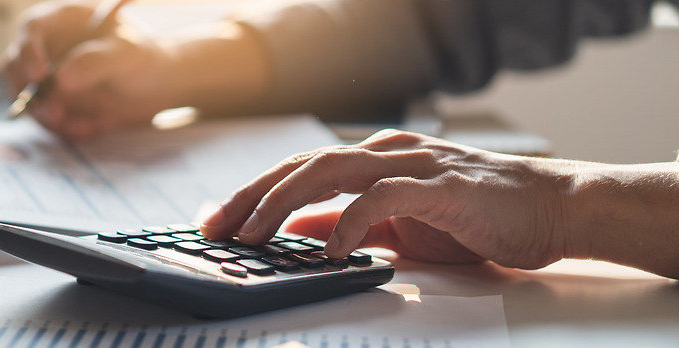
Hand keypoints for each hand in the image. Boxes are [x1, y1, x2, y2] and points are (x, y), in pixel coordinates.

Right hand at [4, 1, 179, 140]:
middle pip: (16, 65)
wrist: (155, 88)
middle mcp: (47, 46)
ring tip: (80, 126)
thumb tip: (60, 79)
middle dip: (31, 93)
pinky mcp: (52, 101)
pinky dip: (60, 128)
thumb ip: (95, 63)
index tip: (39, 78)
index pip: (32, 28)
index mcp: (63, 21)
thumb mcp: (126, 56)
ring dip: (46, 116)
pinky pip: (43, 117)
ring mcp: (46, 76)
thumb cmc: (142, 60)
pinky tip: (86, 129)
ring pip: (26, 96)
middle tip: (56, 114)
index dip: (29, 52)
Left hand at [200, 129, 579, 269]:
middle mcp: (388, 153)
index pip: (300, 170)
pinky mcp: (443, 187)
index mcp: (375, 160)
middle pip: (303, 165)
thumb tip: (298, 229)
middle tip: (217, 227)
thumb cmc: (478, 217)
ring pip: (331, 170)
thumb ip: (348, 222)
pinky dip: (350, 220)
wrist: (553, 211)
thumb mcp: (398, 226)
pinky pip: (384, 197)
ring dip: (284, 202)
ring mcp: (415, 166)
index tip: (217, 220)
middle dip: (253, 195)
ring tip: (255, 233)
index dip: (254, 192)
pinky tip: (330, 248)